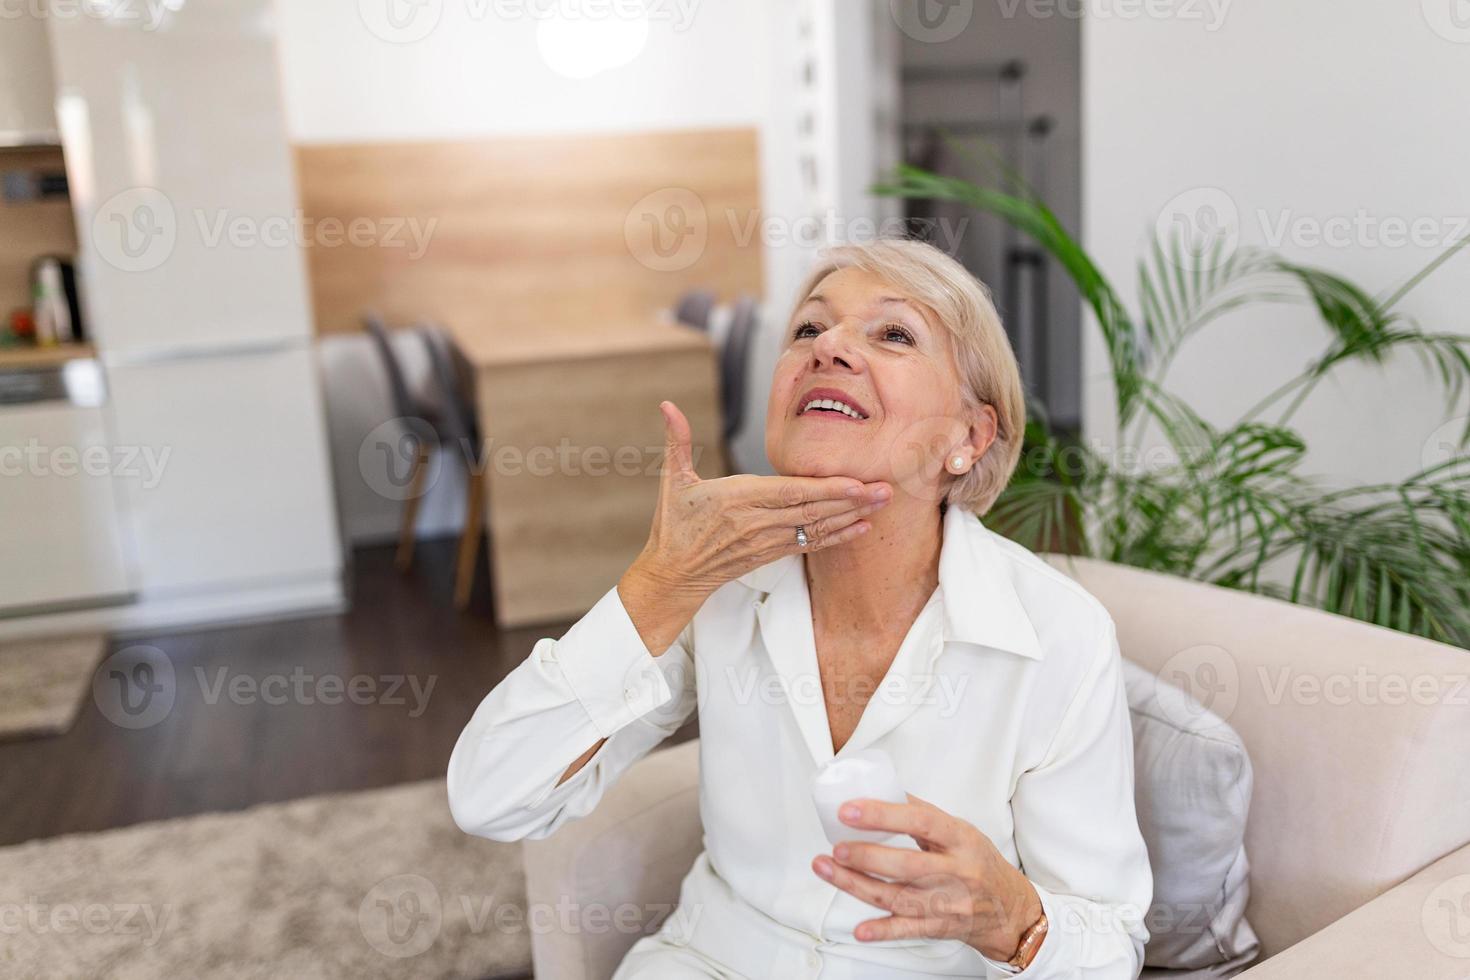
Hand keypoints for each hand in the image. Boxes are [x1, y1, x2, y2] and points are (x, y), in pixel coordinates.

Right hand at [630, 400, 891, 599]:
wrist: (673, 574)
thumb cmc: (673, 525)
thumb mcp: (672, 481)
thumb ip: (676, 440)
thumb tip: (666, 404)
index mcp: (736, 500)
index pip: (788, 493)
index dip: (824, 489)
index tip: (855, 482)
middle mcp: (756, 522)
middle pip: (812, 510)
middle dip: (851, 499)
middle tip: (886, 488)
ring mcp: (767, 541)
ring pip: (817, 527)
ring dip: (852, 516)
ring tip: (883, 503)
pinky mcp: (772, 553)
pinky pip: (811, 544)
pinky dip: (838, 536)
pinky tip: (862, 527)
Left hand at [810, 793, 1042, 961]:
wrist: (1011, 909)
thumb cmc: (980, 863)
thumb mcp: (961, 831)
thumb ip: (923, 814)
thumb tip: (883, 790)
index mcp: (960, 839)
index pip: (921, 822)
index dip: (883, 815)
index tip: (850, 810)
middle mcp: (956, 872)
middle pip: (907, 865)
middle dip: (866, 856)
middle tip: (836, 846)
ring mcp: (948, 903)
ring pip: (898, 896)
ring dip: (857, 885)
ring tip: (827, 868)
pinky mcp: (940, 927)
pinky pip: (908, 930)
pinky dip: (883, 931)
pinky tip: (860, 929)